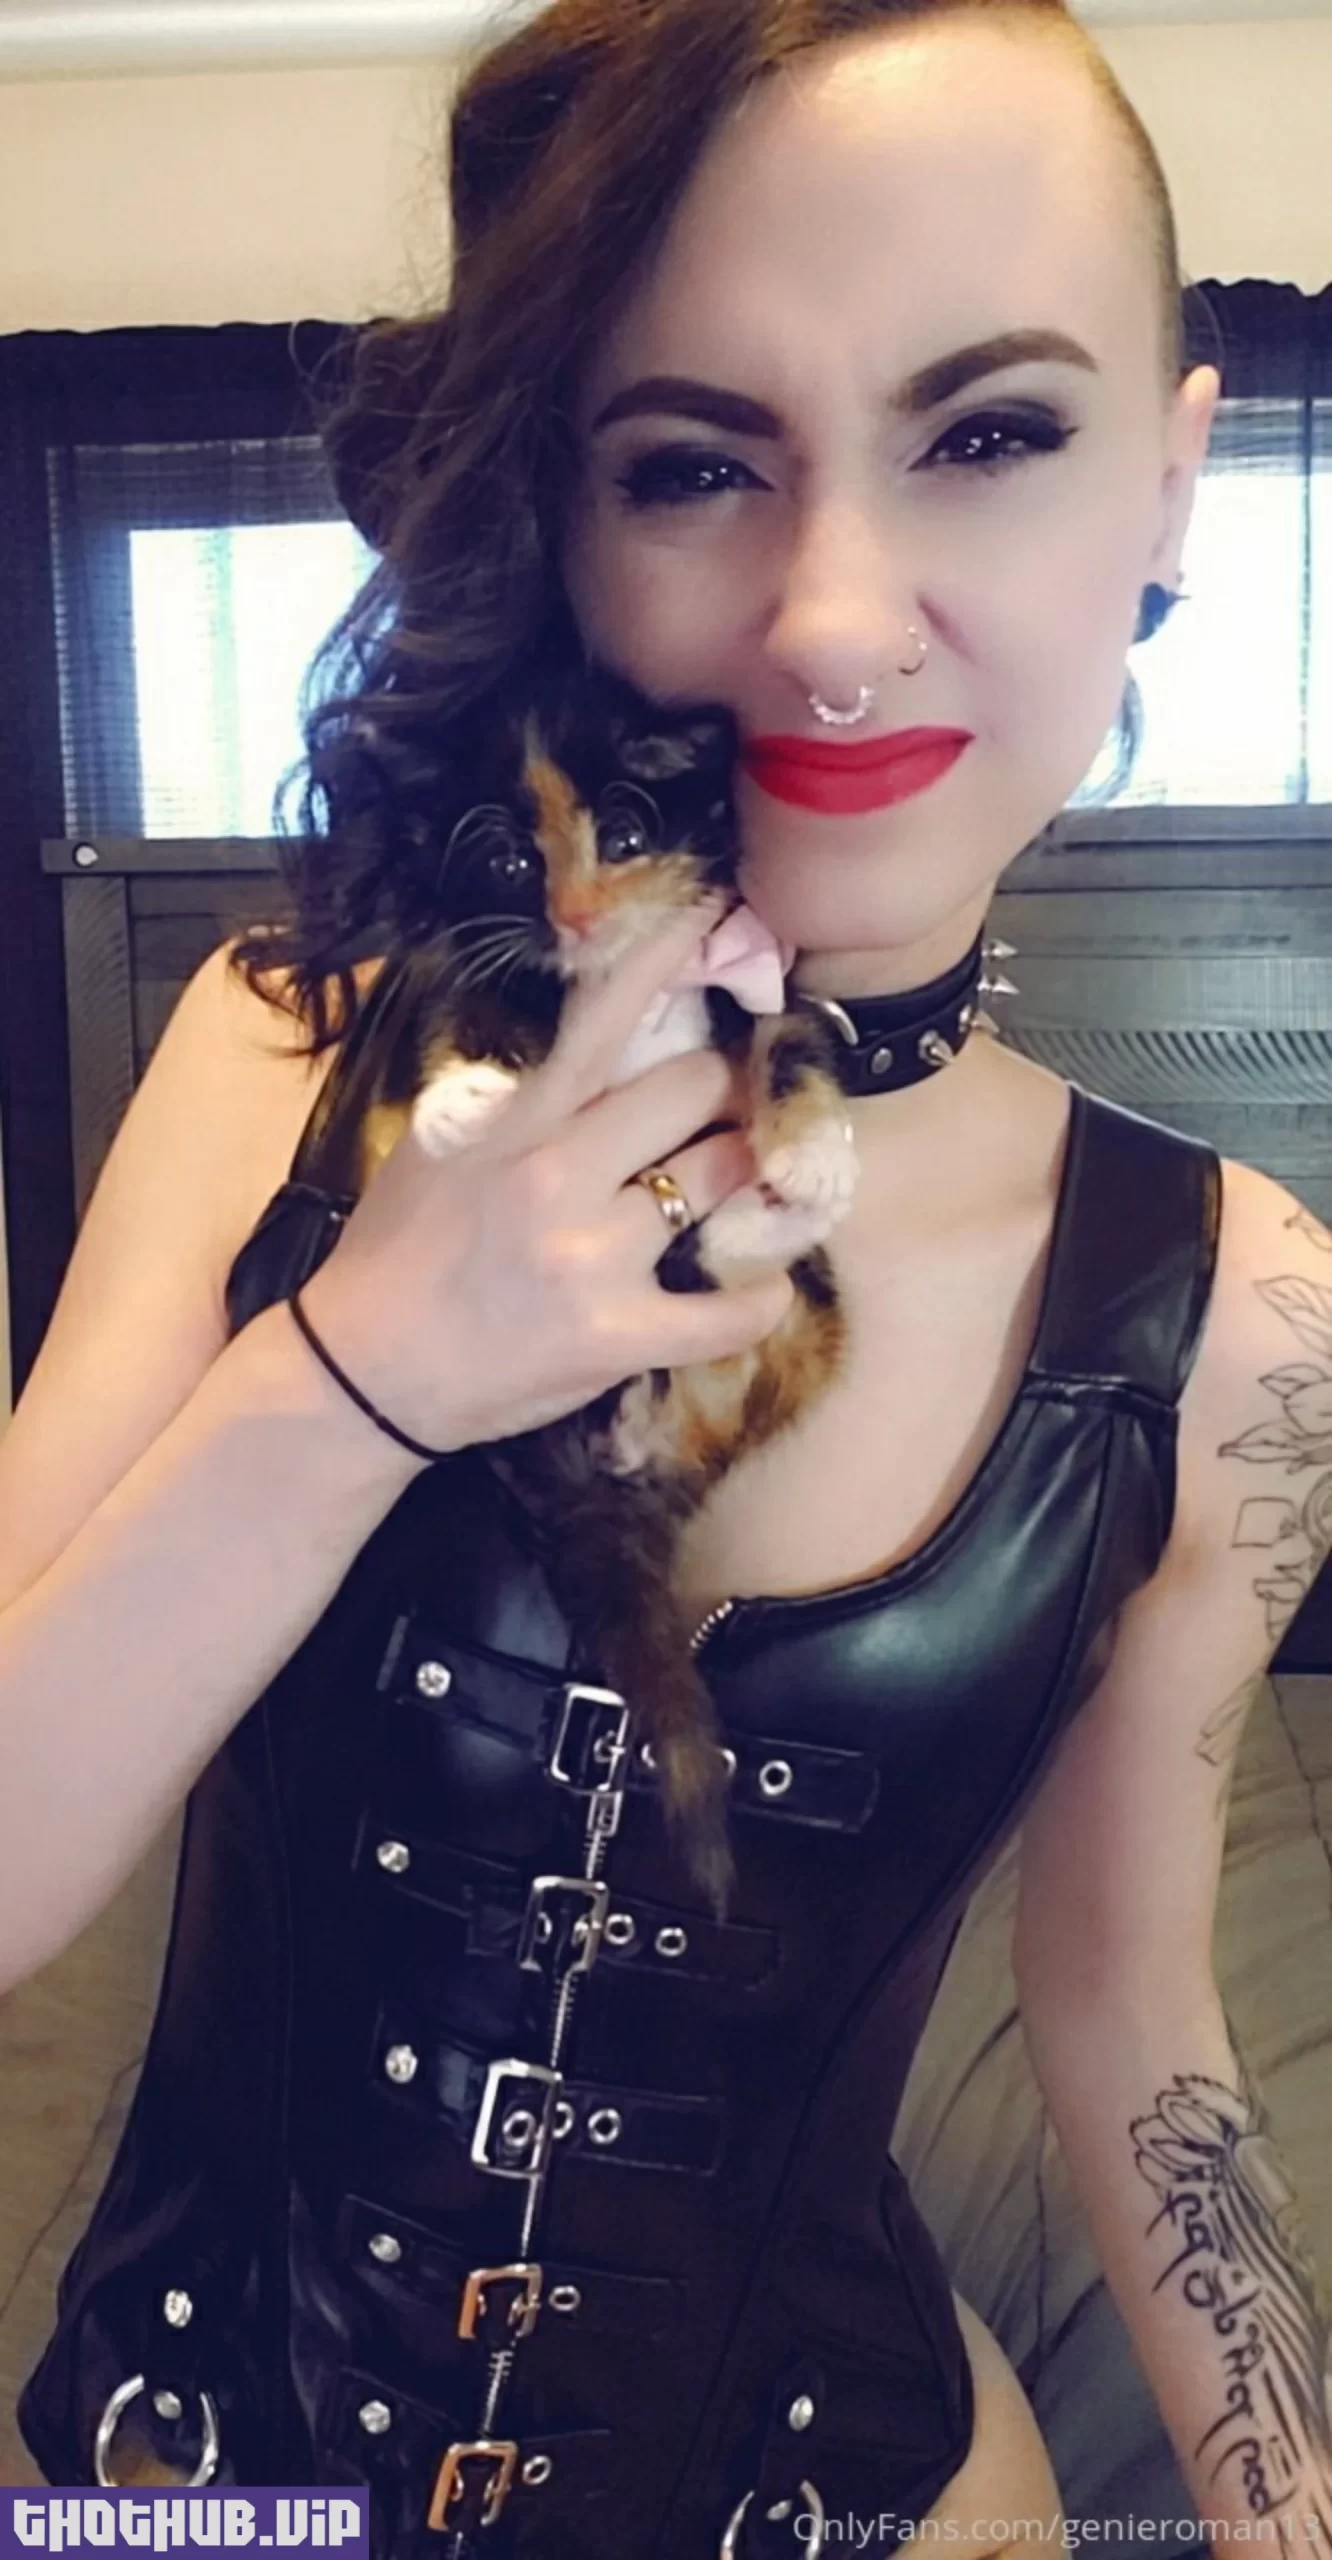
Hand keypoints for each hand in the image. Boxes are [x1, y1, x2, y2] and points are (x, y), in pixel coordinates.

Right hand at [295, 902, 795, 1456]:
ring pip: (719, 1183)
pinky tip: (764, 1287)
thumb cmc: (396, 1254)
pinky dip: (759, 1297)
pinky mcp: (616, 1336)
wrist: (363, 1374)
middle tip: (730, 1105)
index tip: (720, 911)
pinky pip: (728, 1311)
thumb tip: (586, 1045)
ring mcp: (593, 1258)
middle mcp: (559, 1177)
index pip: (604, 1018)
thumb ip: (511, 1095)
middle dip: (724, 1090)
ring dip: (743, 1179)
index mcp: (515, 1121)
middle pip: (695, 1092)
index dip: (668, 958)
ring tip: (746, 1185)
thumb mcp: (435, 1145)